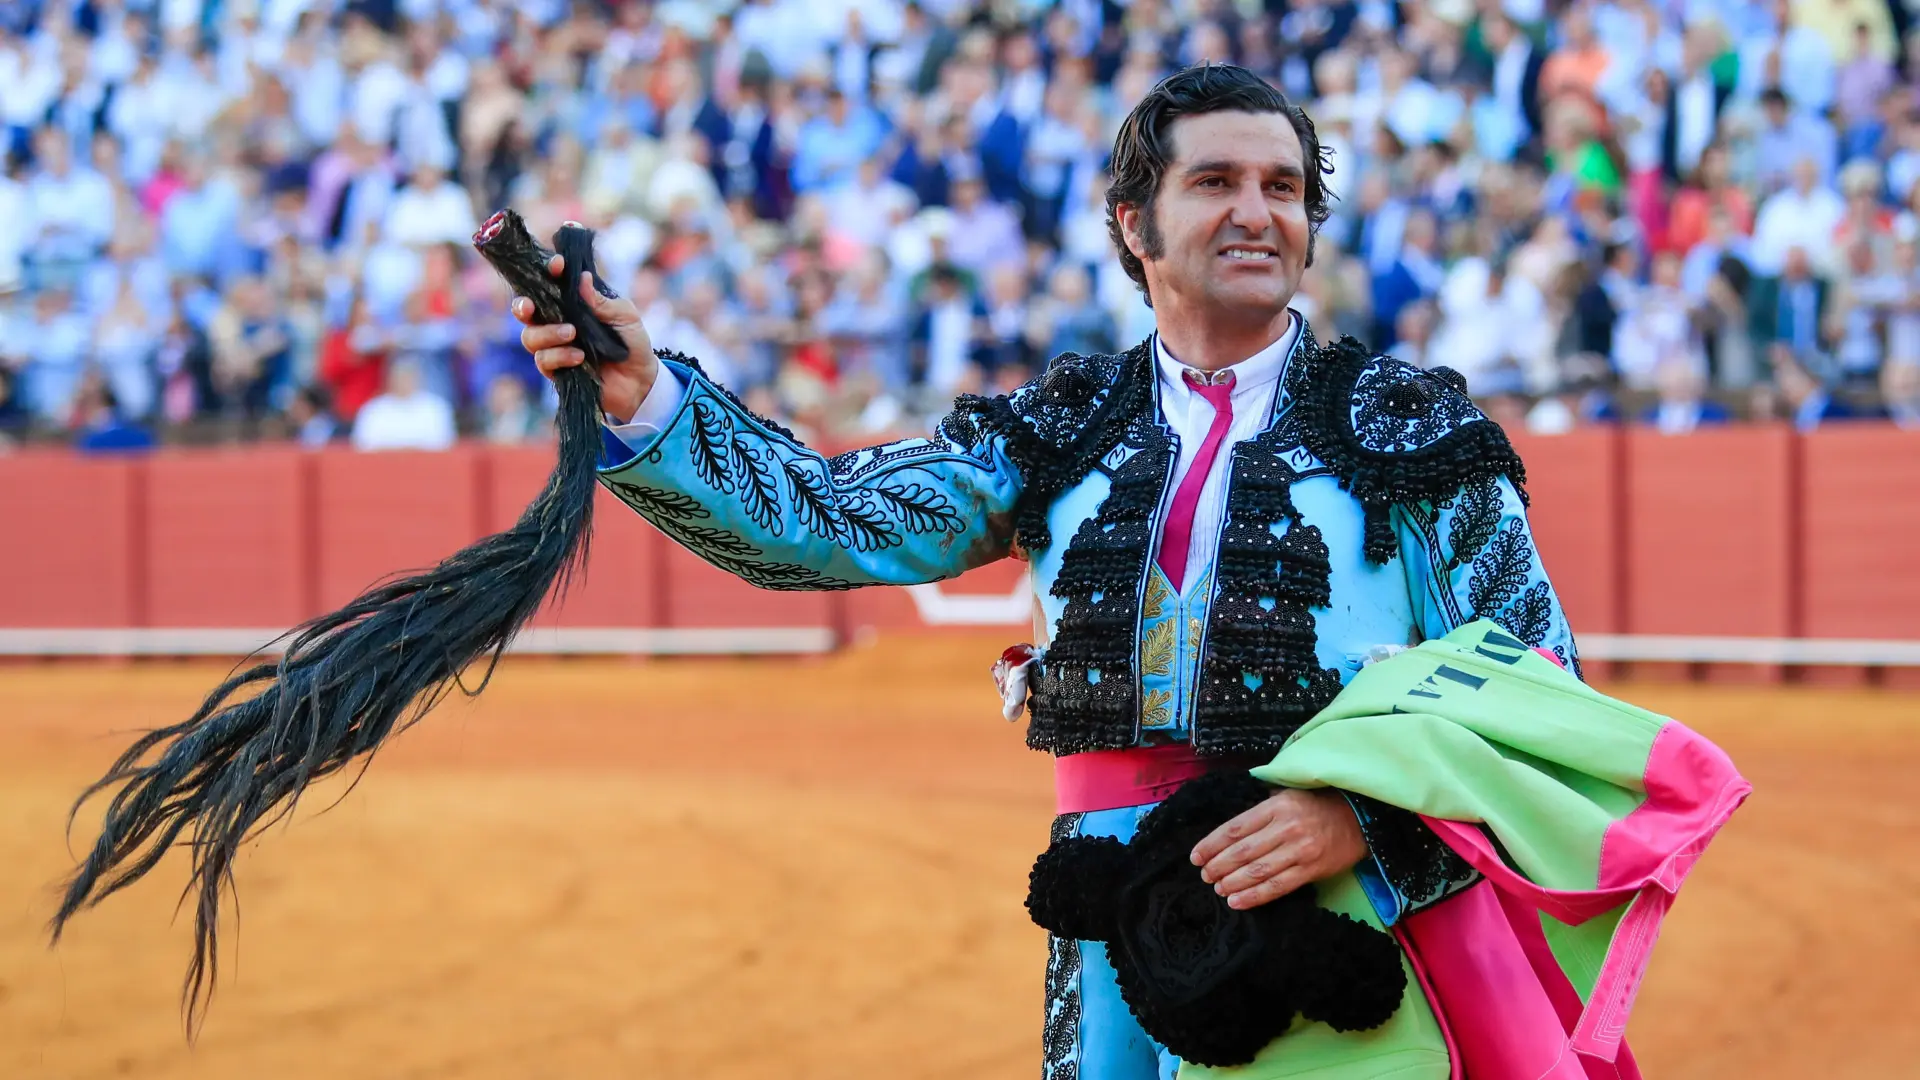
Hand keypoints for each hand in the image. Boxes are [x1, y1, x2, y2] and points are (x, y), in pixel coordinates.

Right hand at [512, 253, 657, 421]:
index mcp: (572, 303)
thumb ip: (602, 301)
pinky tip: (579, 357)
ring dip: (548, 333)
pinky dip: (560, 356)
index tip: (557, 265)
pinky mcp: (556, 370)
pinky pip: (543, 360)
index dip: (547, 271)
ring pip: (530, 337)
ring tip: (571, 334)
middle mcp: (557, 322)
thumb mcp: (625, 316)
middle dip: (523, 306)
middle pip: (525, 311)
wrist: (640, 379)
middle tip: (530, 306)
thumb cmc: (632, 342)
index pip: (550, 284)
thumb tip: (582, 279)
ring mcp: (554, 347)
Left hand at [1189, 787, 1367, 910]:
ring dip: (1232, 883)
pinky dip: (1254, 896)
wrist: (1358, 818)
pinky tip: (1237, 901)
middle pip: (1242, 851)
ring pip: (1257, 871)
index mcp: (1275, 806)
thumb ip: (1259, 811)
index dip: (1211, 844)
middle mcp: (1285, 827)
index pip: (1234, 828)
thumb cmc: (1315, 806)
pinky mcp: (1310, 870)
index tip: (1196, 856)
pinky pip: (1277, 887)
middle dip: (1218, 866)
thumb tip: (1228, 831)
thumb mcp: (1286, 795)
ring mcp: (1299, 850)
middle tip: (1205, 876)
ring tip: (1218, 889)